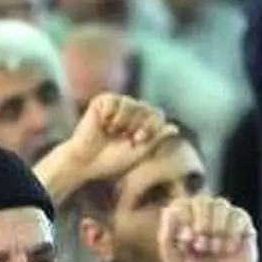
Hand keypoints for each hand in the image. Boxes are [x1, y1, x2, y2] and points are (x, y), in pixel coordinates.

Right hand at [63, 94, 177, 183]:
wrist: (86, 161)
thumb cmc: (110, 161)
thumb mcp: (140, 152)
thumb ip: (157, 139)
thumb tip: (175, 128)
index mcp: (140, 122)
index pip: (157, 115)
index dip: (151, 127)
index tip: (137, 140)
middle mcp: (130, 110)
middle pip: (147, 108)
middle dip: (137, 125)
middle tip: (123, 137)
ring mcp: (116, 104)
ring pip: (132, 104)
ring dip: (122, 122)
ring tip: (111, 131)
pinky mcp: (102, 101)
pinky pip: (116, 101)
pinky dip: (110, 115)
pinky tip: (102, 124)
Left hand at [159, 195, 256, 261]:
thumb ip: (167, 240)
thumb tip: (169, 211)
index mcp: (183, 226)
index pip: (180, 204)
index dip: (183, 218)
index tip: (187, 240)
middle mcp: (203, 219)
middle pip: (201, 200)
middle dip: (201, 221)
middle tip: (201, 245)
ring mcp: (224, 220)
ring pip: (221, 204)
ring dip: (216, 228)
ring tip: (214, 250)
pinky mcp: (243, 227)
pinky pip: (238, 215)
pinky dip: (232, 232)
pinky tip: (229, 249)